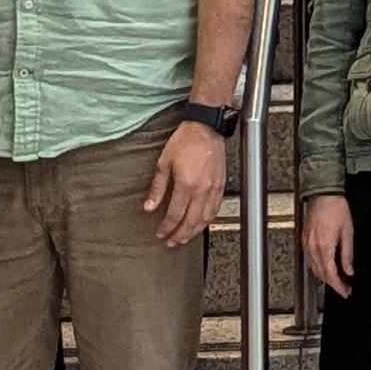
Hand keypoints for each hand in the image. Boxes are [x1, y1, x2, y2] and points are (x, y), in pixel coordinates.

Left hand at [144, 116, 231, 247]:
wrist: (207, 127)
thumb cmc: (186, 140)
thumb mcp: (164, 162)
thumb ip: (158, 188)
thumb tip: (149, 206)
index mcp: (186, 184)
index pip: (175, 214)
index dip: (166, 227)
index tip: (160, 233)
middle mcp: (202, 189)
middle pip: (191, 221)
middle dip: (180, 235)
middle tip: (171, 242)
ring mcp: (213, 188)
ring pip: (205, 218)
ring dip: (194, 232)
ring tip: (185, 238)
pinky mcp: (221, 185)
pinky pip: (215, 209)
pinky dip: (208, 220)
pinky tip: (202, 223)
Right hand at [302, 191, 354, 296]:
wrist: (323, 193)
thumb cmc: (337, 208)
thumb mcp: (348, 232)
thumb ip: (347, 254)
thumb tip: (349, 271)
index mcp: (324, 247)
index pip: (330, 275)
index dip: (339, 286)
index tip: (346, 292)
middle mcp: (313, 248)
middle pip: (321, 274)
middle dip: (333, 284)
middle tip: (344, 288)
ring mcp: (307, 243)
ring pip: (314, 268)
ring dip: (325, 277)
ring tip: (337, 279)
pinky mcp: (305, 238)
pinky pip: (310, 259)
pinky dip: (317, 267)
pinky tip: (325, 266)